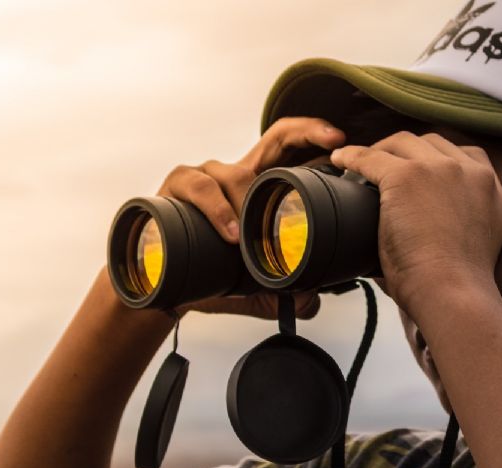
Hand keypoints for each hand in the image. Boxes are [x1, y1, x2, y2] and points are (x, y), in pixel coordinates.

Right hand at [157, 117, 345, 318]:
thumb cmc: (206, 274)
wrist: (159, 285)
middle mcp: (235, 174)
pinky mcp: (176, 184)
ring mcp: (206, 175)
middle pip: (275, 137)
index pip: (291, 151)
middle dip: (307, 131)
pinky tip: (228, 233)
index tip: (342, 141)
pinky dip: (217, 209)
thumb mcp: (254, 285)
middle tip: (333, 142)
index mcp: (257, 189)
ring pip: (234, 172)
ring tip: (250, 235)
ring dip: (247, 201)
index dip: (317, 139)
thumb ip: (285, 291)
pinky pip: (198, 186)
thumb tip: (313, 301)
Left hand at [330, 131, 501, 314]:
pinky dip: (352, 157)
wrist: (452, 292)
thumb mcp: (473, 241)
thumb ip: (457, 220)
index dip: (435, 159)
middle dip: (406, 151)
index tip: (417, 169)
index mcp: (492, 189)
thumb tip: (423, 228)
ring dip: (380, 151)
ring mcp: (440, 169)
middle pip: (432, 143)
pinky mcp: (407, 176)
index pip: (463, 155)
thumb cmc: (455, 285)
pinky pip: (371, 157)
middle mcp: (472, 171)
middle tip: (383, 165)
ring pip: (402, 143)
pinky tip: (339, 162)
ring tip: (360, 165)